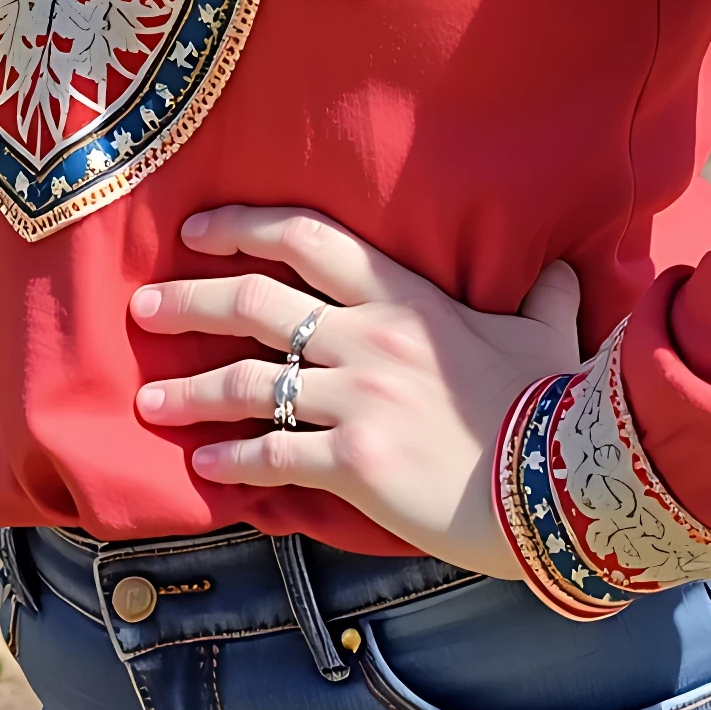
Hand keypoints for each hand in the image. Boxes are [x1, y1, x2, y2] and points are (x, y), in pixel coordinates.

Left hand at [131, 206, 583, 577]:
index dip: (243, 227)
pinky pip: (273, 455)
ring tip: (148, 404)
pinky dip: (231, 461)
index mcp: (405, 298)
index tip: (197, 232)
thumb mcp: (548, 334)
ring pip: (250, 382)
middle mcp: (369, 338)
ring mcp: (358, 400)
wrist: (565, 483)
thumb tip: (566, 271)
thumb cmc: (555, 405)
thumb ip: (545, 297)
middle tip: (144, 308)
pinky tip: (204, 468)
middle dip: (189, 302)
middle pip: (255, 303)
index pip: (306, 238)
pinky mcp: (355, 463)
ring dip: (190, 392)